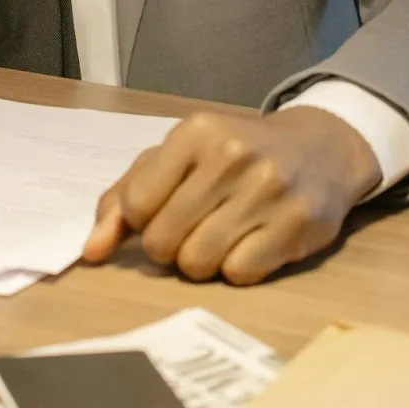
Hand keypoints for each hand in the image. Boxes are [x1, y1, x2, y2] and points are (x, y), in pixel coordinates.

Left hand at [82, 107, 381, 285]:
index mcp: (193, 132)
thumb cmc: (231, 156)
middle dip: (168, 246)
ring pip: (197, 263)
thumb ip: (124, 199)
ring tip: (217, 237)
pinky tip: (249, 244)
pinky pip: (239, 275)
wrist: (317, 149)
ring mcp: (267, 190)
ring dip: (200, 262)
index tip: (160, 211)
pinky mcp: (297, 225)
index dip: (141, 221)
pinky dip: (236, 269)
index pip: (135, 205)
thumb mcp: (175, 159)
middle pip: (163, 240)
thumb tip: (90, 251)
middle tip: (190, 229)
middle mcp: (230, 155)